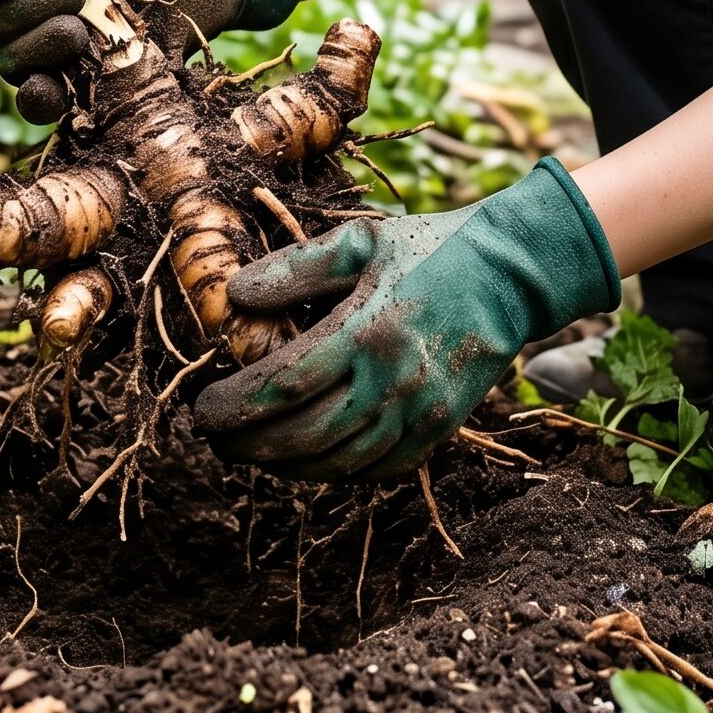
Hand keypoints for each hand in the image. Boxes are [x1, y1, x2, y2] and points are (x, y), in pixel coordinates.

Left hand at [191, 157, 619, 480]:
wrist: (511, 274)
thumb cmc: (430, 248)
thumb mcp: (362, 241)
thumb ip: (296, 268)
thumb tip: (236, 296)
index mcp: (368, 328)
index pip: (283, 385)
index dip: (235, 405)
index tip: (202, 409)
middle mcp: (393, 379)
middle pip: (303, 436)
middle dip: (249, 444)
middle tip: (215, 438)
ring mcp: (420, 412)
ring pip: (339, 463)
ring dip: (286, 466)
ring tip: (252, 452)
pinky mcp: (440, 429)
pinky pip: (379, 469)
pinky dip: (337, 472)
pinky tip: (308, 458)